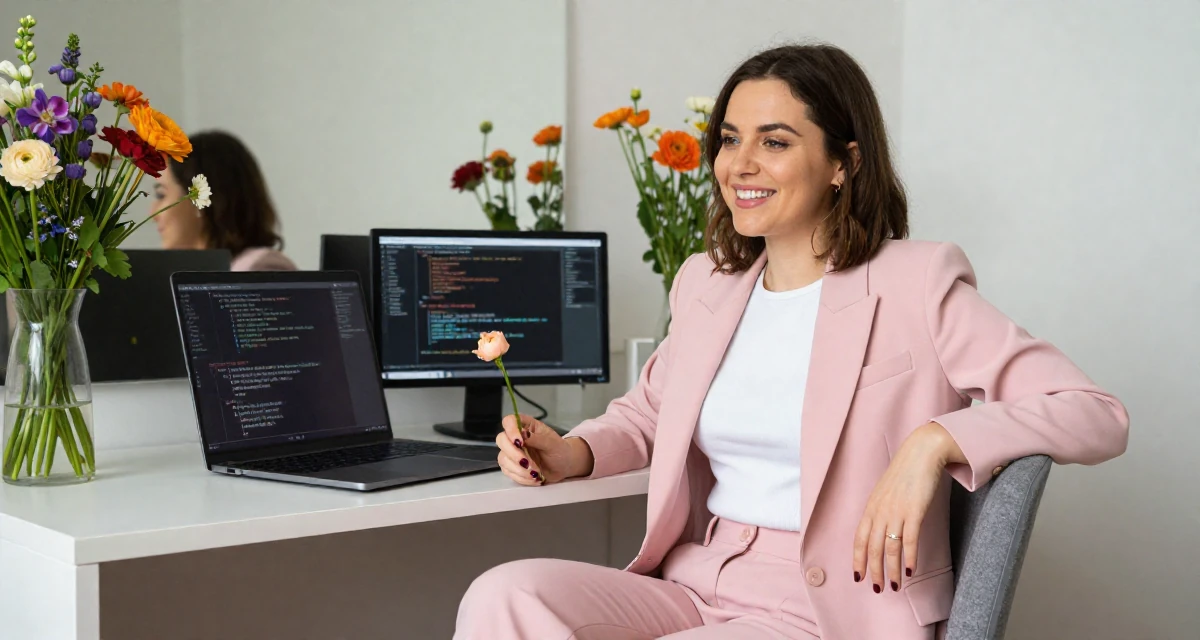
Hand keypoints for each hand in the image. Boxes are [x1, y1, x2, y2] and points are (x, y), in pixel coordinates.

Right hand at [496, 413, 592, 485]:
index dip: (510, 430)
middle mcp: (516, 438)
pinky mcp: (512, 467)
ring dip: (519, 469)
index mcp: (526, 426)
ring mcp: (512, 453)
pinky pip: (508, 472)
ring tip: (536, 474)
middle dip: (514, 454)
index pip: (509, 421)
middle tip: (528, 464)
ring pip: (503, 458)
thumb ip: (537, 439)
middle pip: (501, 440)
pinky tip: (534, 479)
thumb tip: (522, 435)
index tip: (520, 442)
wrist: (564, 466)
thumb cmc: (560, 450)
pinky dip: (521, 477)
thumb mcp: (552, 443)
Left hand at [852, 422, 963, 593]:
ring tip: (894, 585)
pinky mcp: (914, 511)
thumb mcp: (886, 492)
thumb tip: (880, 530)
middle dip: (874, 571)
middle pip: (872, 548)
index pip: (859, 539)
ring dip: (892, 570)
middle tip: (877, 589)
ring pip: (890, 548)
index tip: (859, 576)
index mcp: (871, 507)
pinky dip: (909, 557)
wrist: (921, 453)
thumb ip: (881, 510)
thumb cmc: (905, 473)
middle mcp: (880, 511)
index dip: (858, 560)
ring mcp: (896, 512)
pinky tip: (911, 570)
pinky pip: (909, 540)